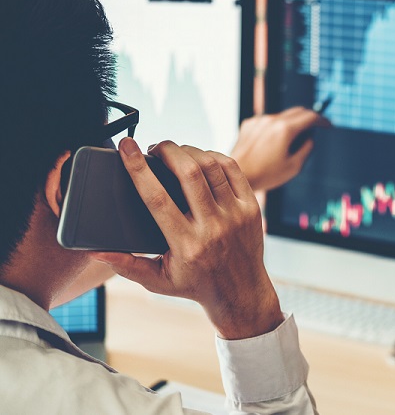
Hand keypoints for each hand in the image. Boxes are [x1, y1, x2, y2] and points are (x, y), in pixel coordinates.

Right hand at [90, 138, 282, 339]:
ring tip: (175, 153)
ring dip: (189, 151)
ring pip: (210, 166)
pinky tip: (200, 159)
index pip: (157, 198)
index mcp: (186, 245)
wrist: (242, 293)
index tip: (127, 147)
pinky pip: (232, 169)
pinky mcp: (251, 207)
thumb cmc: (197, 285)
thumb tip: (96, 251)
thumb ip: (127, 266)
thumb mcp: (158, 281)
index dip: (138, 169)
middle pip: (188, 173)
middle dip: (167, 150)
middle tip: (155, 148)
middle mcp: (213, 227)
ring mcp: (235, 215)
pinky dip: (213, 156)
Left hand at [231, 107, 330, 190]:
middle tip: (313, 130)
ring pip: (282, 116)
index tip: (327, 125)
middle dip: (308, 118)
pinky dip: (274, 128)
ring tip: (286, 146)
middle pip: (297, 111)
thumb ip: (307, 149)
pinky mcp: (249, 123)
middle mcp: (271, 120)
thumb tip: (310, 138)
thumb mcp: (294, 166)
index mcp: (285, 129)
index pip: (310, 116)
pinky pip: (267, 121)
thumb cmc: (264, 174)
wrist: (238, 174)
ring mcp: (259, 120)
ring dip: (290, 125)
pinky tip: (270, 145)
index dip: (322, 120)